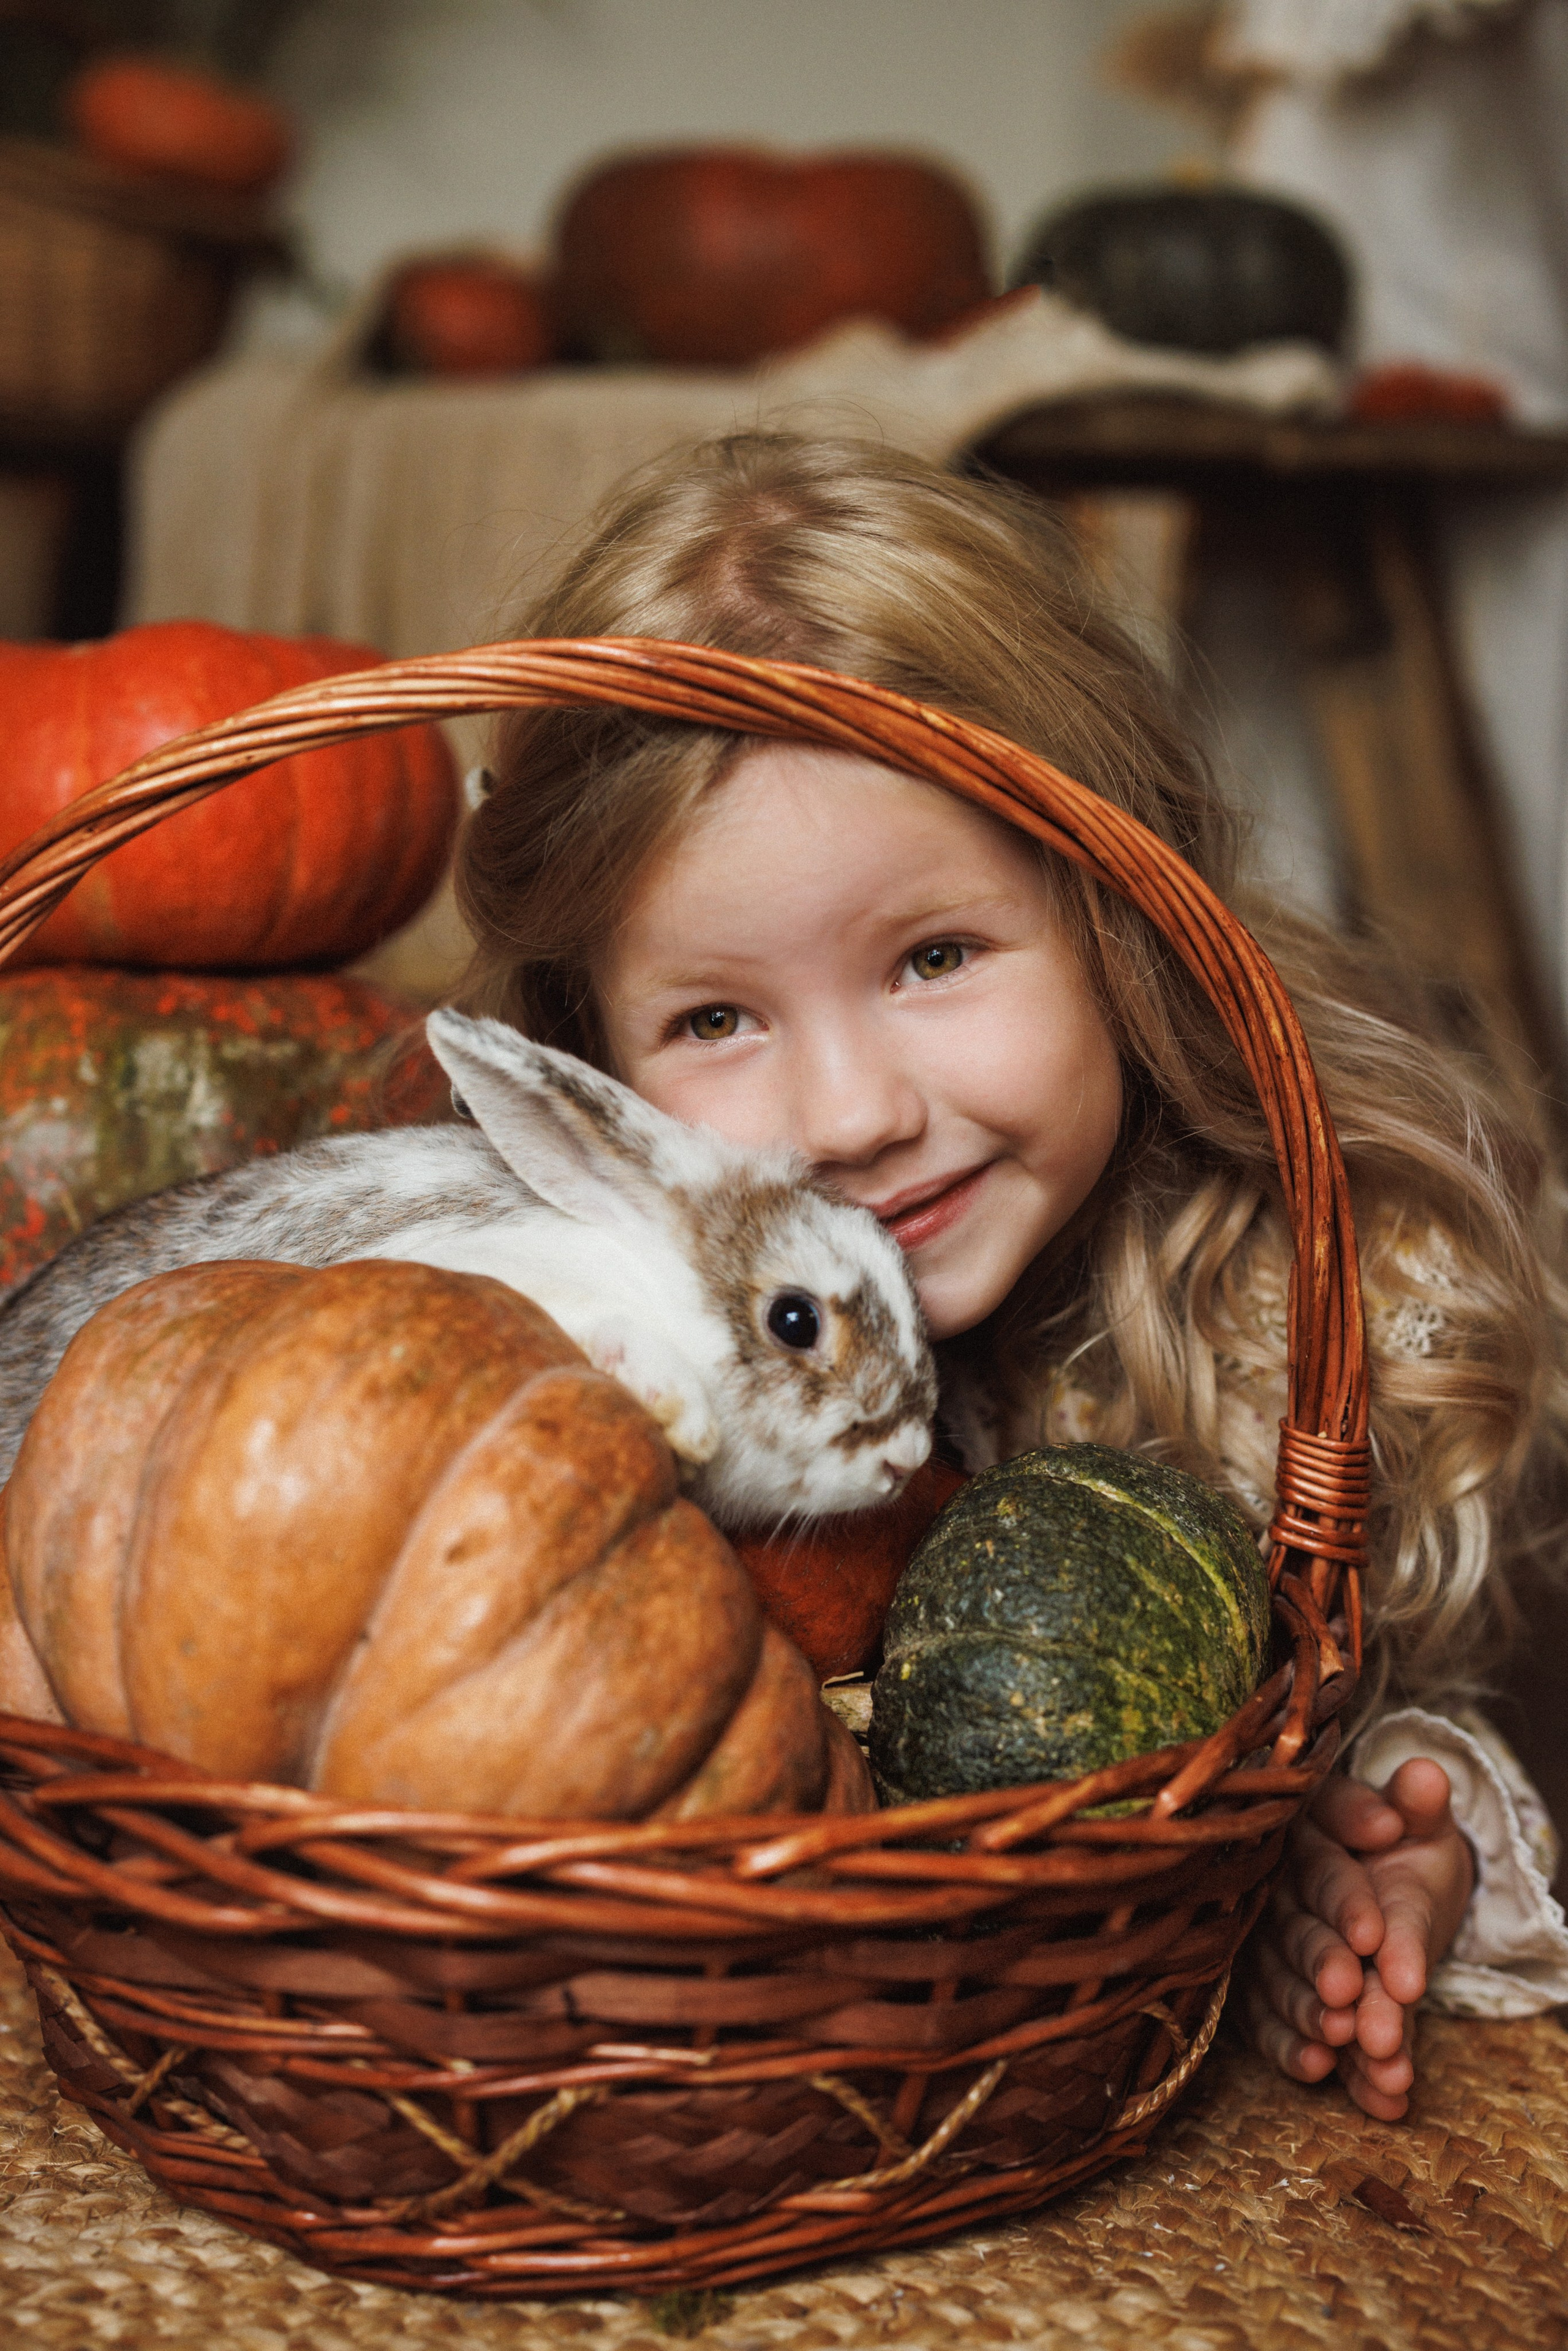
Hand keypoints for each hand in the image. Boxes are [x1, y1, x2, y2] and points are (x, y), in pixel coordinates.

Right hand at [1242, 1757, 1474, 2118]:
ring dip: (1315, 2020)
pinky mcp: (1264, 1993)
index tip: (1375, 1936)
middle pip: (1298, 1933)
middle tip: (1352, 2000)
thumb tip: (1425, 1776)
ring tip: (1356, 2050)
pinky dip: (1296, 2054)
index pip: (1324, 1869)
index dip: (1348, 1904)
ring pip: (1282, 1984)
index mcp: (1308, 1836)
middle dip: (1325, 1968)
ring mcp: (1266, 1945)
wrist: (1388, 1885)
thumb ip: (1416, 1804)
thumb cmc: (1398, 1844)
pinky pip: (1268, 2027)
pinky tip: (1328, 2078)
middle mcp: (1278, 1890)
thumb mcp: (1419, 1821)